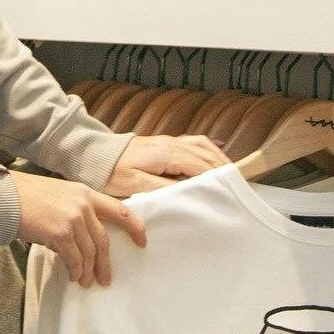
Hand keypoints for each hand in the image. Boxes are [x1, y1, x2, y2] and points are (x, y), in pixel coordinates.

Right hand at [12, 170, 146, 288]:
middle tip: (106, 279)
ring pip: (89, 252)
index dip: (135, 226)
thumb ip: (76, 211)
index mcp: (86, 193)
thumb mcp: (59, 195)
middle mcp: (83, 205)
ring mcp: (73, 218)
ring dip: (88, 271)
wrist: (3, 197)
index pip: (119, 210)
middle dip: (106, 262)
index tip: (142, 241)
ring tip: (86, 282)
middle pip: (103, 239)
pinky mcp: (60, 233)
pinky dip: (75, 270)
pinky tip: (73, 277)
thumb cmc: (25, 197)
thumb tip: (83, 239)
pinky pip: (74, 258)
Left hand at [104, 134, 231, 196]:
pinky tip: (215, 153)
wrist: (96, 155)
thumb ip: (162, 188)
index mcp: (166, 154)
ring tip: (230, 172)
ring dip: (217, 157)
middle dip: (223, 168)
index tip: (231, 188)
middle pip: (205, 154)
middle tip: (238, 183)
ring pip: (202, 145)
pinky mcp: (164, 143)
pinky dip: (208, 148)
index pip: (200, 165)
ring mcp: (168, 141)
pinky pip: (193, 142)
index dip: (217, 176)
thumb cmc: (112, 172)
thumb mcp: (135, 185)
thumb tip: (186, 192)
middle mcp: (171, 144)